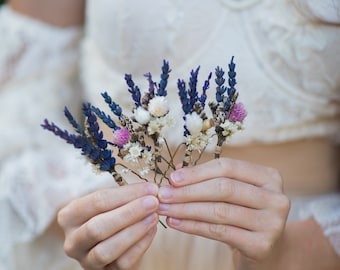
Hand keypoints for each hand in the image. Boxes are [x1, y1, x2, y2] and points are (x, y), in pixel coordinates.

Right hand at [58, 182, 158, 269]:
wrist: (112, 241)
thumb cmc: (110, 215)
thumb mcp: (109, 203)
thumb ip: (124, 196)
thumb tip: (150, 190)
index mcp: (69, 216)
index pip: (97, 201)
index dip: (126, 194)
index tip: (150, 188)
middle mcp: (72, 240)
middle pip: (98, 227)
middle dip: (129, 213)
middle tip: (153, 202)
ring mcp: (86, 260)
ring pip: (107, 249)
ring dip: (134, 231)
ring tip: (154, 216)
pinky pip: (122, 262)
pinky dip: (140, 245)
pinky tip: (152, 231)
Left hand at [158, 157, 289, 268]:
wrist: (269, 249)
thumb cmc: (245, 214)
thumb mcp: (235, 193)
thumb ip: (210, 180)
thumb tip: (177, 173)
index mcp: (269, 177)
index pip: (228, 167)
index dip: (198, 171)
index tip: (172, 178)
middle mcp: (276, 197)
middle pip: (224, 188)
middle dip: (188, 191)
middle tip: (163, 195)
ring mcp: (272, 223)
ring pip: (219, 211)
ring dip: (186, 209)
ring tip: (165, 208)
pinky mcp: (262, 245)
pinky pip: (219, 232)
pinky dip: (193, 226)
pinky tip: (176, 222)